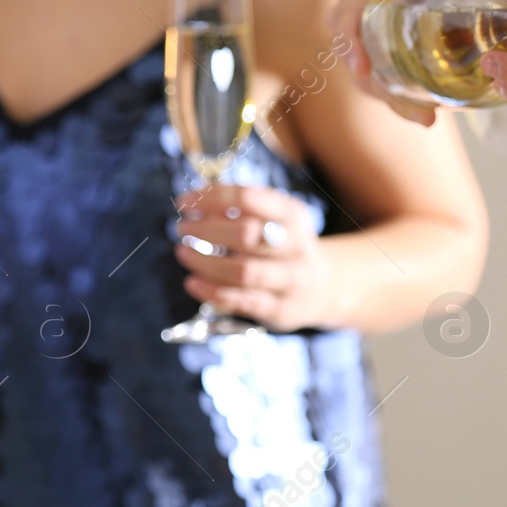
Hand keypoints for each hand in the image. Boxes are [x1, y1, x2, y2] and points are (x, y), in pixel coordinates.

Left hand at [173, 184, 334, 332]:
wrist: (324, 287)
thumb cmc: (285, 246)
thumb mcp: (276, 218)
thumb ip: (242, 209)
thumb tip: (195, 201)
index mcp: (292, 214)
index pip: (248, 198)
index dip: (211, 198)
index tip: (184, 202)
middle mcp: (295, 245)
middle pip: (246, 234)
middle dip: (207, 230)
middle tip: (182, 228)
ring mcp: (290, 279)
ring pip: (243, 271)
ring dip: (205, 261)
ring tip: (183, 252)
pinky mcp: (280, 308)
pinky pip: (241, 301)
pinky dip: (211, 292)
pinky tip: (192, 282)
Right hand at [327, 0, 437, 126]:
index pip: (344, 14)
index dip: (349, 41)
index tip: (362, 66)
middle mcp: (350, 21)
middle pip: (350, 55)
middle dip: (367, 79)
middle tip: (387, 96)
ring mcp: (360, 50)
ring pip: (367, 81)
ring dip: (393, 99)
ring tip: (422, 115)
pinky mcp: (375, 70)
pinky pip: (385, 91)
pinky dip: (406, 105)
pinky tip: (427, 118)